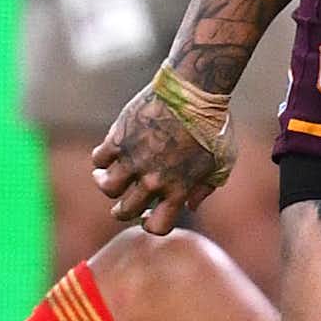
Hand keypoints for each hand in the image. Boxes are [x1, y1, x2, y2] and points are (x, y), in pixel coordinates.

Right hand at [91, 81, 229, 234]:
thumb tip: (190, 206)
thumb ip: (205, 188)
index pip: (157, 227)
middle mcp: (153, 180)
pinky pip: (98, 159)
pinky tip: (108, 154)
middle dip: (123, 210)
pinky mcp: (119, 138)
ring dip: (104, 185)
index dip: (151, 225)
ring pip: (107, 188)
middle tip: (122, 202)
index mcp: (178, 190)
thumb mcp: (221, 164)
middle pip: (125, 211)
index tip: (149, 214)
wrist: (195, 92)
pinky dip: (101, 159)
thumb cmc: (214, 127)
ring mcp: (134, 160)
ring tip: (104, 177)